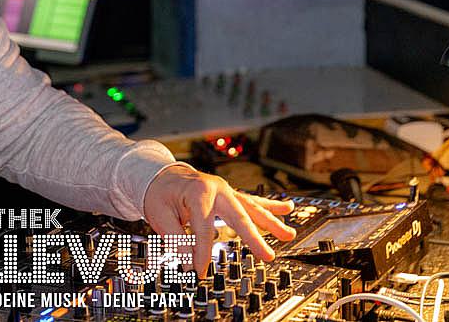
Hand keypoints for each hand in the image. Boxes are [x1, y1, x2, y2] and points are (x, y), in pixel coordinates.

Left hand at [143, 164, 295, 275]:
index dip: (201, 253)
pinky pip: (251, 202)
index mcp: (198, 192)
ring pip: (251, 208)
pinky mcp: (228, 195)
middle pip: (239, 216)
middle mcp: (216, 189)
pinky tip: (286, 208)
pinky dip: (268, 207)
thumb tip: (188, 264)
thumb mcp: (160, 216)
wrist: (160, 175)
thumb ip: (175, 240)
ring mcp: (225, 191)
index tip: (198, 271)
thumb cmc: (159, 193)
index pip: (204, 230)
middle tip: (268, 255)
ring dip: (271, 222)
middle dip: (254, 238)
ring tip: (289, 234)